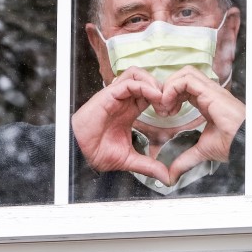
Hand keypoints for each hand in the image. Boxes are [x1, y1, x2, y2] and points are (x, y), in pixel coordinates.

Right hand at [72, 67, 169, 182]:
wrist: (80, 153)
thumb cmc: (98, 153)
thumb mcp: (130, 160)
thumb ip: (148, 166)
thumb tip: (166, 177)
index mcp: (129, 111)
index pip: (149, 94)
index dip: (162, 98)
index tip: (170, 112)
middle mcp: (123, 100)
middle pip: (144, 79)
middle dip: (160, 87)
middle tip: (169, 103)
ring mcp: (116, 96)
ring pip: (137, 74)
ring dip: (152, 82)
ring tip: (161, 97)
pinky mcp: (109, 94)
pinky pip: (129, 81)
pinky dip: (144, 86)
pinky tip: (155, 96)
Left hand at [160, 66, 245, 183]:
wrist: (246, 144)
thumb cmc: (233, 144)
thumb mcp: (202, 151)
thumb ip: (185, 160)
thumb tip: (172, 175)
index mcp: (207, 102)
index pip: (185, 87)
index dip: (171, 96)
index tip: (166, 114)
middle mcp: (209, 92)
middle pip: (183, 75)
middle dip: (168, 88)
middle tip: (162, 108)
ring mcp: (210, 90)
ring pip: (185, 73)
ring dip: (169, 87)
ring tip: (165, 106)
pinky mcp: (211, 91)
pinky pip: (187, 80)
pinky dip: (173, 88)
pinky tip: (169, 104)